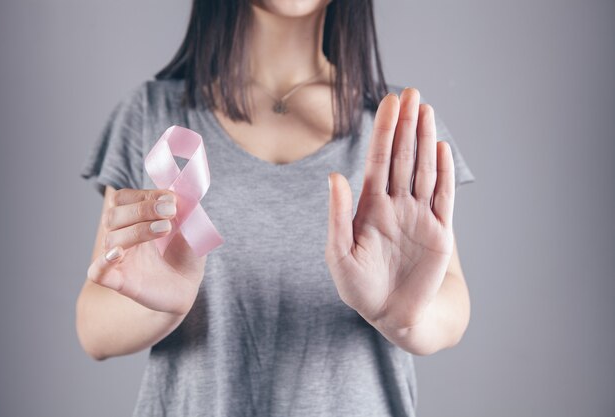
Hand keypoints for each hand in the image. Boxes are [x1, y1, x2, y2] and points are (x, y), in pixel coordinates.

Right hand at [86, 188, 205, 314]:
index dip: (144, 195)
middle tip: (171, 212)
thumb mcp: (190, 225)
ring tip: (165, 229)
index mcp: (133, 220)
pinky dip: (103, 261)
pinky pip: (97, 272)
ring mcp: (119, 260)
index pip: (122, 199)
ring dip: (138, 230)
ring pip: (111, 239)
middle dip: (142, 209)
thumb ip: (183, 206)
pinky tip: (120, 252)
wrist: (190, 285)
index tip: (172, 199)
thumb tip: (177, 191)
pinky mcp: (120, 282)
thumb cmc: (187, 254)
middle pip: (113, 215)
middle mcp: (122, 237)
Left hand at [325, 88, 455, 332]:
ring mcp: (419, 216)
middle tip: (412, 93)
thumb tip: (334, 176)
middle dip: (407, 125)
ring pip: (423, 169)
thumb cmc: (359, 287)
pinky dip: (443, 173)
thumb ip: (337, 215)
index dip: (383, 131)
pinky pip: (443, 197)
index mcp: (371, 206)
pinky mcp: (440, 232)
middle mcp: (396, 204)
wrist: (390, 314)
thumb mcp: (339, 253)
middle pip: (402, 157)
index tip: (389, 103)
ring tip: (427, 110)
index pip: (379, 160)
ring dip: (426, 140)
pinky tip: (441, 149)